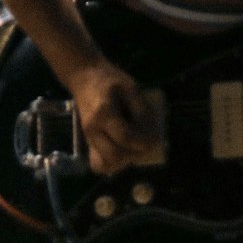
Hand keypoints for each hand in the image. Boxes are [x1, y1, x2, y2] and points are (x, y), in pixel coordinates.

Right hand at [67, 60, 165, 174]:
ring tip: (134, 148)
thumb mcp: (130, 87)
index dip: (144, 142)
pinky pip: (98, 164)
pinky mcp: (88, 143)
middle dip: (135, 154)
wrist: (85, 78)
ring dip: (124, 161)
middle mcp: (93, 129)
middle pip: (115, 155)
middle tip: (146, 144)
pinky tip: (122, 154)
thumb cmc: (110, 80)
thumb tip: (153, 135)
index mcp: (104, 113)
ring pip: (106, 164)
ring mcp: (88, 138)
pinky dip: (112, 164)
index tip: (157, 139)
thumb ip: (142, 110)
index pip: (125, 137)